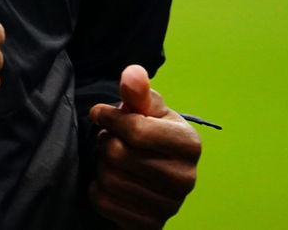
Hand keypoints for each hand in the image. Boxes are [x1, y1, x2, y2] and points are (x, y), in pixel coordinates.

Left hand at [87, 65, 200, 227]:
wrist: (154, 174)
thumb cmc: (149, 133)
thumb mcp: (147, 109)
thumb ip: (138, 92)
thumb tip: (132, 73)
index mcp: (190, 144)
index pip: (136, 130)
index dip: (110, 118)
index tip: (100, 114)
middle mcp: (186, 179)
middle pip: (118, 155)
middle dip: (106, 143)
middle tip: (110, 141)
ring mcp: (169, 206)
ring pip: (109, 180)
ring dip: (101, 166)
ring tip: (111, 160)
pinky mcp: (149, 225)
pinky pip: (104, 203)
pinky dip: (97, 190)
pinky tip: (109, 181)